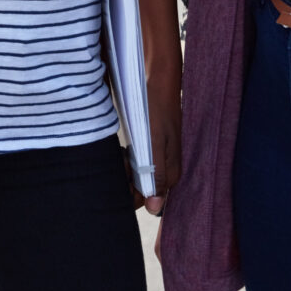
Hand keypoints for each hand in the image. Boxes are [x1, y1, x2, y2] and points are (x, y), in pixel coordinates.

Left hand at [137, 47, 180, 214]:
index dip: (127, 193)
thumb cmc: (156, 110)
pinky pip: (133, 164)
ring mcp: (156, 160)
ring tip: (121, 151)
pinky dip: (124, 159)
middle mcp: (164, 171)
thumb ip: (156, 176)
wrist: (156, 80)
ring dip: (122, 169)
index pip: (144, 200)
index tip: (120, 174)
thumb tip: (154, 209)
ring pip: (133, 176)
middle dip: (123, 180)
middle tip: (121, 158)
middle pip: (137, 189)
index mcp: (169, 174)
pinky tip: (121, 148)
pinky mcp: (149, 149)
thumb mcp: (155, 144)